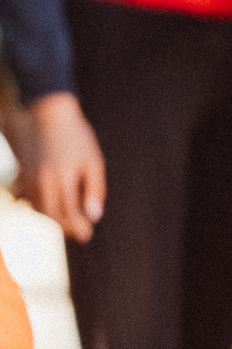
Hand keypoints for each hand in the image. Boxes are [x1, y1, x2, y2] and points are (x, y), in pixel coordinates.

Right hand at [8, 93, 104, 242]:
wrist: (46, 112)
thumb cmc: (76, 135)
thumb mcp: (93, 160)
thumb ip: (94, 189)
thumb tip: (94, 216)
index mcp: (62, 178)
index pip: (69, 213)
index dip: (78, 227)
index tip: (86, 236)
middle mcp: (41, 181)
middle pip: (51, 214)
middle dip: (65, 225)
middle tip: (79, 229)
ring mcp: (27, 177)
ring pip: (37, 208)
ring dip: (51, 216)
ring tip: (67, 217)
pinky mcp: (19, 173)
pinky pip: (25, 198)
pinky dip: (37, 205)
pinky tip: (49, 203)